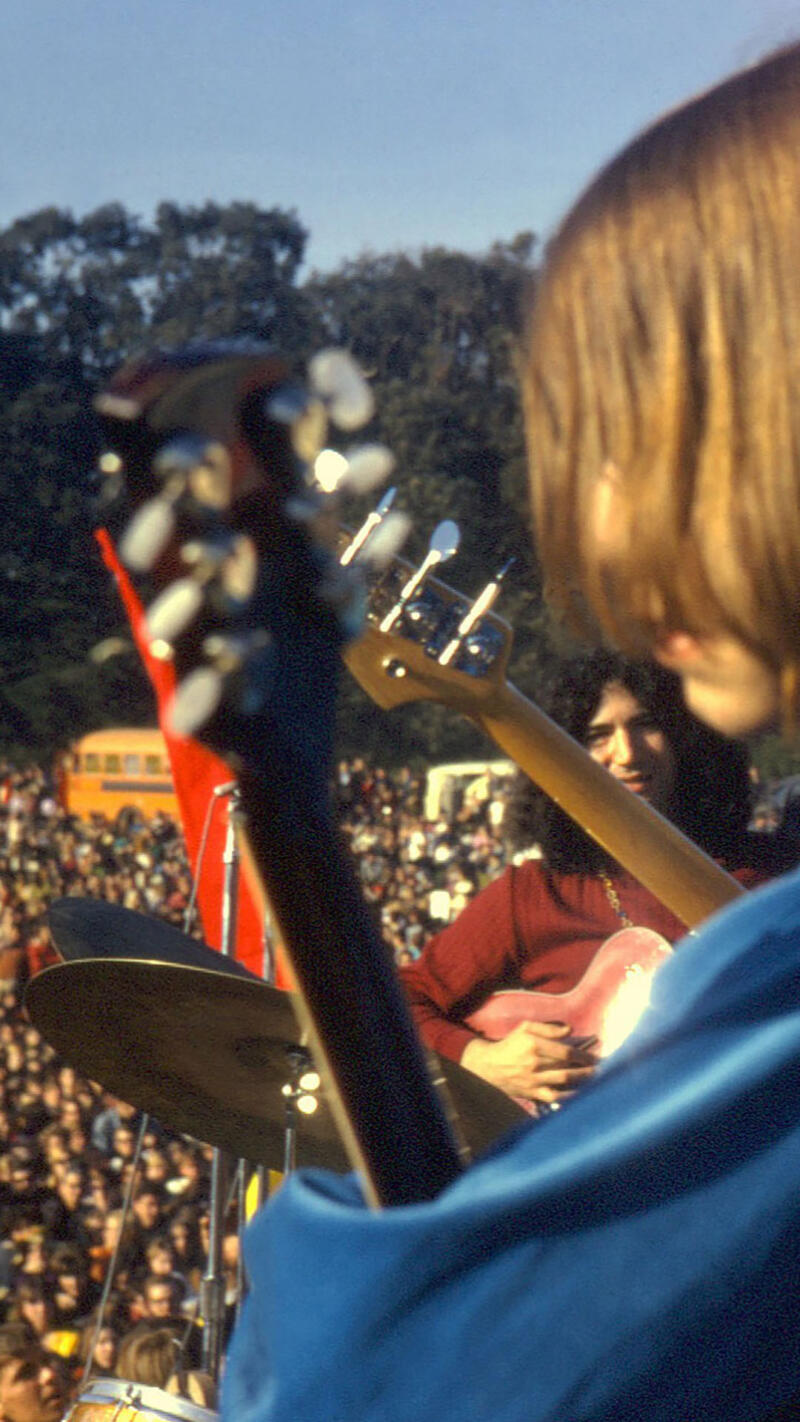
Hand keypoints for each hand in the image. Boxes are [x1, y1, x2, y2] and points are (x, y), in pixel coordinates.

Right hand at [460, 1021, 597, 1103]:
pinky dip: (569, 1097)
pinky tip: (582, 1095)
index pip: (564, 1052)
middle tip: (604, 1070)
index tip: (596, 1057)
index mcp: (533, 1045)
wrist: (489, 1066)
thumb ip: (548, 1027)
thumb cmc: (511, 1044)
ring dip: (583, 1082)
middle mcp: (534, 1063)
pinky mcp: (532, 1093)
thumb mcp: (525, 1028)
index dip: (583, 1056)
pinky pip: (554, 1097)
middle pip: (567, 1068)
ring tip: (598, 1080)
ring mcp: (533, 1080)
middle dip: (588, 1070)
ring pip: (563, 1083)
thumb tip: (570, 1030)